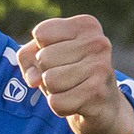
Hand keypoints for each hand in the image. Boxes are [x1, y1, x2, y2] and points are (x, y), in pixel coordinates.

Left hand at [18, 15, 133, 133]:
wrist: (105, 107)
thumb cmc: (72, 75)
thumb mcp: (47, 55)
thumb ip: (28, 57)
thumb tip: (33, 79)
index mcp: (87, 25)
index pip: (41, 33)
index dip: (40, 50)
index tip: (61, 58)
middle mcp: (98, 42)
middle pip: (43, 58)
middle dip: (47, 73)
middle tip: (68, 78)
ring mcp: (100, 67)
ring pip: (49, 80)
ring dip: (54, 91)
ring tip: (72, 89)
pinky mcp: (97, 93)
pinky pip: (56, 102)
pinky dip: (60, 107)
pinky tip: (76, 103)